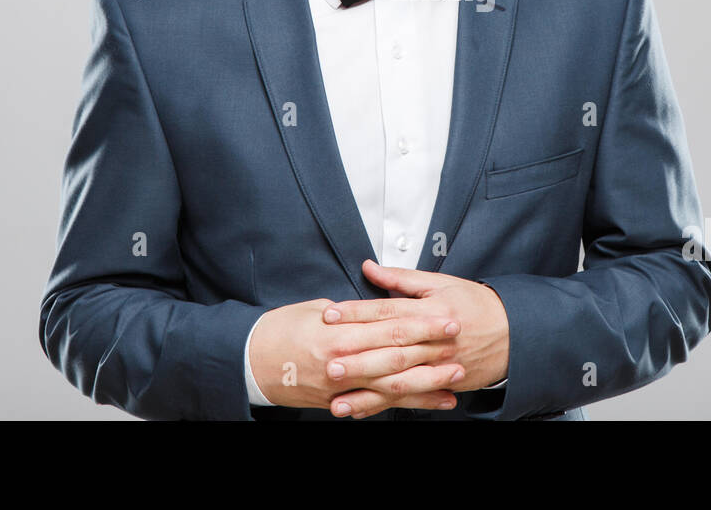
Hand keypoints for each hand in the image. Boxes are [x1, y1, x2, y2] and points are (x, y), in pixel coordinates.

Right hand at [248, 297, 464, 412]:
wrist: (252, 363)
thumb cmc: (280, 331)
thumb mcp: (313, 309)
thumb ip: (348, 311)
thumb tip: (373, 306)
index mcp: (339, 333)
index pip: (389, 325)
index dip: (421, 322)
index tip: (445, 316)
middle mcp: (344, 361)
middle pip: (397, 355)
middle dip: (431, 348)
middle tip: (459, 341)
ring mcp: (343, 386)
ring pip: (393, 385)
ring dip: (427, 381)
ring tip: (455, 376)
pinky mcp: (340, 402)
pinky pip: (380, 404)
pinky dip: (408, 404)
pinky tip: (431, 401)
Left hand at [320, 259, 510, 417]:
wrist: (513, 333)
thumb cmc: (476, 304)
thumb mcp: (441, 283)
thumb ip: (401, 278)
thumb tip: (369, 267)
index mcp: (430, 310)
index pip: (387, 311)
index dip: (357, 313)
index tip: (330, 315)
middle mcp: (433, 340)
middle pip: (389, 349)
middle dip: (357, 357)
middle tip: (328, 361)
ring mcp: (437, 366)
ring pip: (397, 380)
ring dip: (366, 390)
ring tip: (337, 396)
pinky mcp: (440, 384)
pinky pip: (407, 398)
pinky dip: (382, 406)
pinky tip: (359, 410)